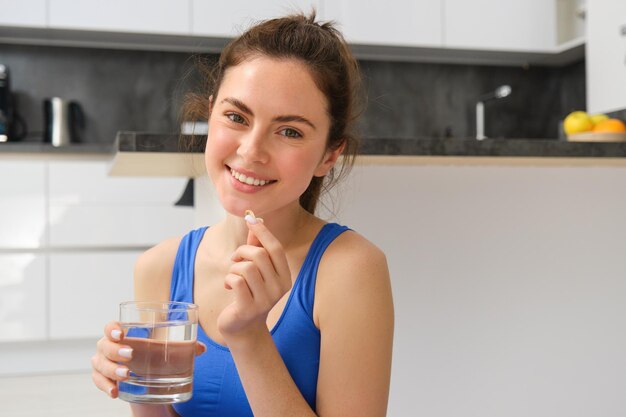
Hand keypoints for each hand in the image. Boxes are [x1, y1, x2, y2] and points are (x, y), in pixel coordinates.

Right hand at [91, 321, 206, 397]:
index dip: (112, 328)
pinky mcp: (103, 378)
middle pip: (104, 345)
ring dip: (111, 369)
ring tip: (126, 374)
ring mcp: (103, 362)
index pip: (111, 327)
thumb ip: (184, 347)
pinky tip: (115, 392)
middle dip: (115, 350)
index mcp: (122, 334)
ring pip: (99, 364)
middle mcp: (108, 346)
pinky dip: (105, 386)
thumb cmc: (153, 354)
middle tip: (130, 355)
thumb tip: (201, 349)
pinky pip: (98, 382)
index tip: (121, 333)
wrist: (144, 375)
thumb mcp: (166, 349)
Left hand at [218, 218, 292, 340]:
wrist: (243, 327)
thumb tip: (255, 220)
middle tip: (235, 260)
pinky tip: (229, 286)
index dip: (262, 232)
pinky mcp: (248, 308)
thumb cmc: (250, 293)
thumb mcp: (256, 270)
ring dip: (233, 268)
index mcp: (285, 277)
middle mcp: (279, 289)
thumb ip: (257, 246)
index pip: (276, 248)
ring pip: (246, 267)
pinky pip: (236, 282)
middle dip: (242, 251)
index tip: (250, 219)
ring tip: (232, 276)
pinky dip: (228, 279)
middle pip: (259, 255)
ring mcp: (265, 300)